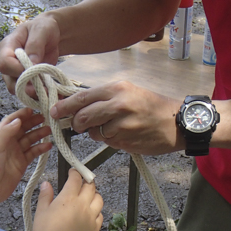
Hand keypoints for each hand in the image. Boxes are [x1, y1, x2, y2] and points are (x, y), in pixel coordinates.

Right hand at [0, 14, 60, 94]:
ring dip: (34, 94)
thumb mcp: (42, 30)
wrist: (52, 35)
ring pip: (19, 91)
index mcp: (8, 46)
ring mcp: (16, 74)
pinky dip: (40, 96)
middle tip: (44, 88)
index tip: (34, 70)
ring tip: (50, 91)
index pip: (5, 63)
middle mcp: (9, 63)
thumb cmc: (44, 28)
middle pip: (10, 82)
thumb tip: (31, 63)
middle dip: (27, 87)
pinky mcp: (27, 81)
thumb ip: (35, 45)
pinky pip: (29, 93)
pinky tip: (52, 93)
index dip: (17, 70)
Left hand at [0, 108, 51, 208]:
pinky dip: (41, 148)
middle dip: (34, 122)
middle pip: (23, 128)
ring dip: (39, 134)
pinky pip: (33, 153)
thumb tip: (18, 120)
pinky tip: (48, 145)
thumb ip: (5, 132)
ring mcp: (16, 153)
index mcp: (0, 135)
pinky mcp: (22, 163)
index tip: (33, 109)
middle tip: (46, 118)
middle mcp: (9, 142)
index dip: (22, 114)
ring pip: (30, 139)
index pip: (12, 121)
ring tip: (50, 130)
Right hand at [33, 169, 102, 230]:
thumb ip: (45, 196)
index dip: (75, 172)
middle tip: (81, 182)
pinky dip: (96, 210)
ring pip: (99, 199)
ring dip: (94, 194)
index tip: (73, 171)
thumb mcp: (40, 213)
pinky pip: (101, 215)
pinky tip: (90, 213)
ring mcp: (92, 217)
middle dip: (86, 181)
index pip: (76, 179)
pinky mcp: (96, 229)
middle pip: (91, 186)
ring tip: (87, 196)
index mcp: (68, 198)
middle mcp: (83, 205)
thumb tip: (46, 184)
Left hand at [50, 81, 183, 154]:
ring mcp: (123, 124)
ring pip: (95, 132)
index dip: (64, 106)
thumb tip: (74, 105)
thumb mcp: (127, 92)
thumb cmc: (151, 106)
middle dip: (76, 124)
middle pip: (83, 117)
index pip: (82, 97)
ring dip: (97, 133)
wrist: (177, 122)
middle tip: (78, 125)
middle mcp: (119, 104)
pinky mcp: (126, 140)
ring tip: (113, 127)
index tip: (53, 111)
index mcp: (117, 88)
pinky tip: (124, 134)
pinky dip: (110, 140)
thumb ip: (102, 98)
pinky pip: (108, 141)